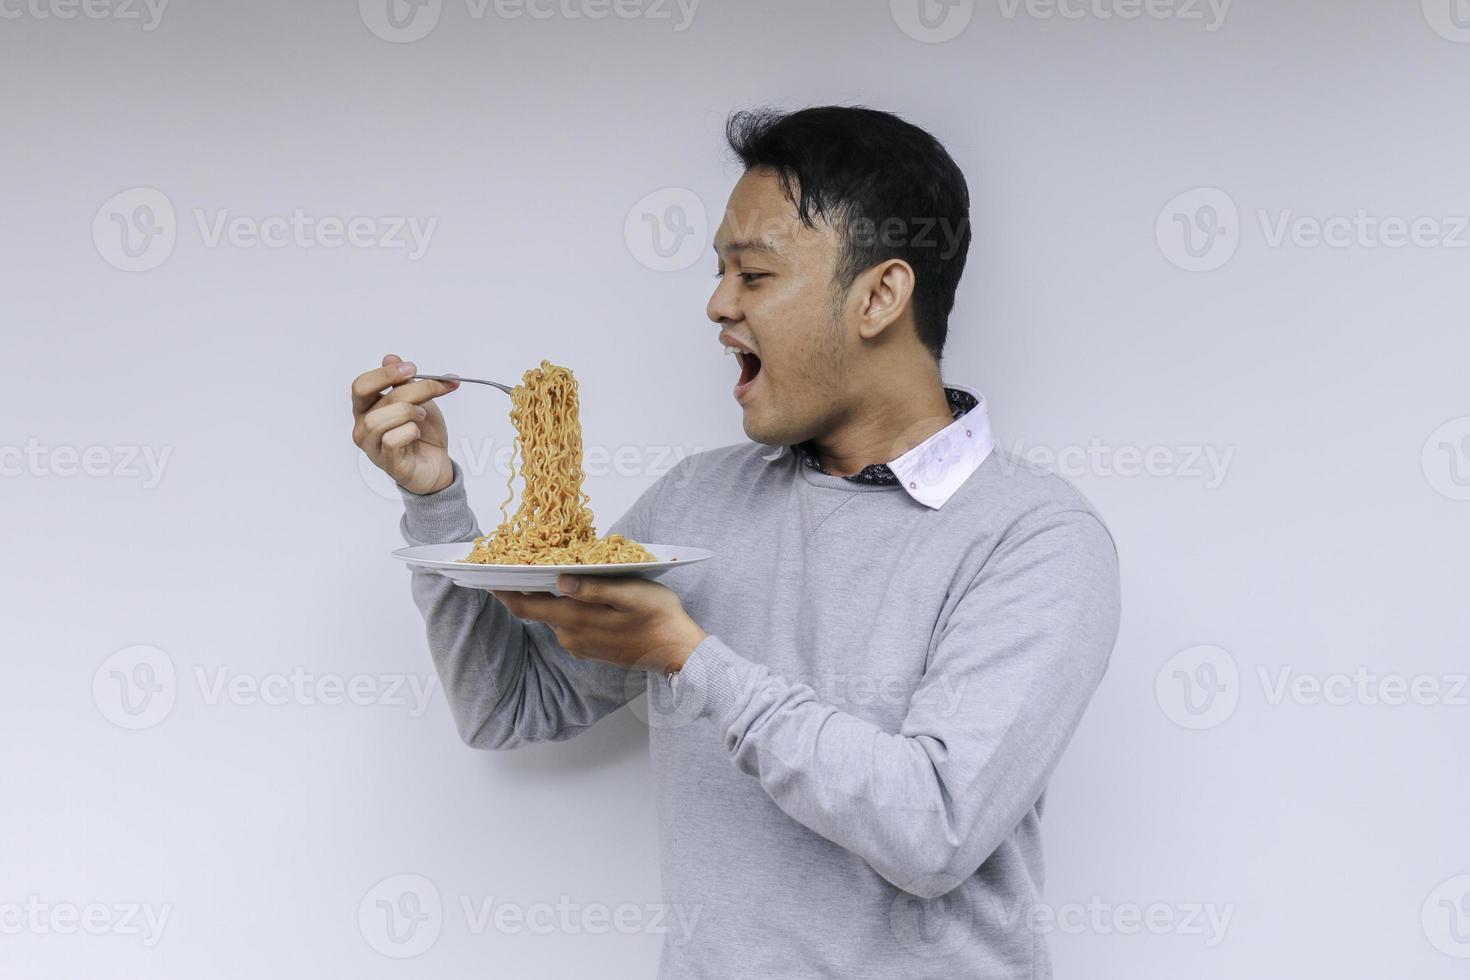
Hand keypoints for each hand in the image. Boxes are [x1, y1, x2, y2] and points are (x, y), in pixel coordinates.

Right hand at [351, 353, 460, 495]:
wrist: (437, 463)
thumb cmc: (423, 432)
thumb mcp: (419, 400)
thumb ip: (405, 382)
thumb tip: (390, 358)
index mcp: (366, 408)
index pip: (361, 385)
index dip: (385, 374)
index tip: (412, 367)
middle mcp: (363, 427)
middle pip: (375, 399)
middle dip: (408, 390)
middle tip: (433, 387)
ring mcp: (371, 447)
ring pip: (379, 420)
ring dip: (408, 412)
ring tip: (422, 415)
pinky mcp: (386, 463)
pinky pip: (391, 441)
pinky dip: (409, 432)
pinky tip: (417, 433)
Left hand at [492, 577, 707, 674]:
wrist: (678, 653)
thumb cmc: (659, 617)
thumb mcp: (631, 594)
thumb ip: (593, 589)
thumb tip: (560, 580)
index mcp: (575, 620)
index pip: (525, 606)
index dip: (503, 590)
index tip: (487, 574)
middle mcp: (570, 636)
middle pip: (536, 610)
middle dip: (525, 588)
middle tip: (518, 562)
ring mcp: (579, 645)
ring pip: (554, 617)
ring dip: (549, 598)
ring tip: (552, 572)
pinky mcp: (590, 649)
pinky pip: (568, 626)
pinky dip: (565, 609)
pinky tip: (577, 595)